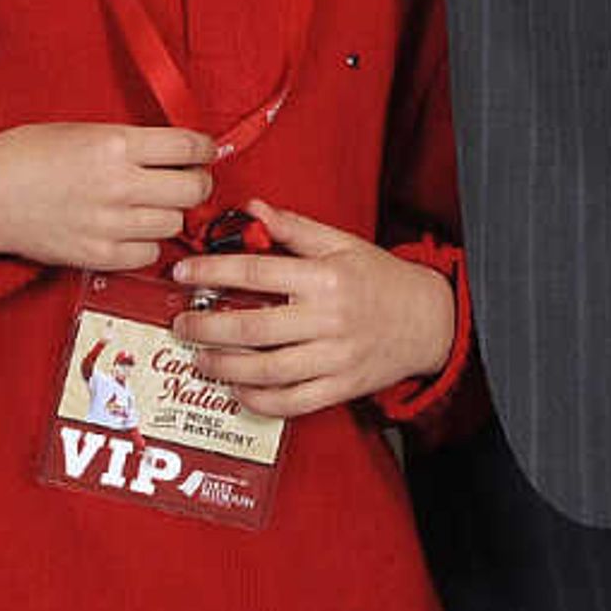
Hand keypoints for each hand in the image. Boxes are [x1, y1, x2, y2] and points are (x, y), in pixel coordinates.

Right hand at [0, 124, 218, 270]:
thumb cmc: (26, 155)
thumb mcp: (83, 129)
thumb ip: (132, 140)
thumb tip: (178, 149)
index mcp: (116, 144)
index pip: (189, 146)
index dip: (205, 148)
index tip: (204, 151)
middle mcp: (119, 185)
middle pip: (193, 189)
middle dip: (196, 181)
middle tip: (186, 178)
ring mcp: (109, 225)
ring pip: (173, 223)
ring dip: (168, 213)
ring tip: (149, 203)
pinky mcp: (97, 256)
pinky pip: (148, 254)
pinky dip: (145, 243)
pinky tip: (129, 229)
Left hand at [167, 200, 456, 416]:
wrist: (428, 320)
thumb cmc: (381, 279)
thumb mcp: (341, 243)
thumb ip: (293, 227)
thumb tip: (251, 208)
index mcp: (325, 278)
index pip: (257, 271)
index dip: (213, 271)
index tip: (184, 273)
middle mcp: (328, 320)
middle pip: (253, 327)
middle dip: (206, 328)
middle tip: (181, 325)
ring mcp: (333, 359)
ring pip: (266, 370)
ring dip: (224, 367)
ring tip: (201, 358)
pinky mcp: (340, 388)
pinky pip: (291, 402)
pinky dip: (258, 400)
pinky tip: (237, 388)